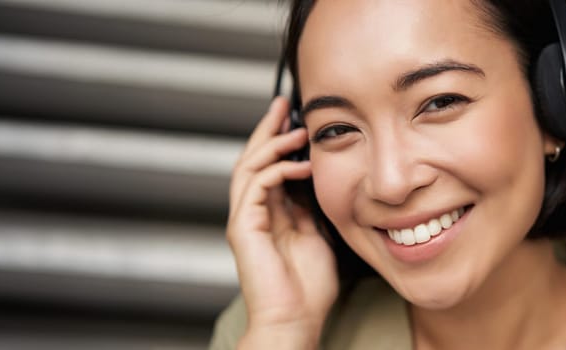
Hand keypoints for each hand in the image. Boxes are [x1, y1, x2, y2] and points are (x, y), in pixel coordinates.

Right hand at [226, 97, 337, 348]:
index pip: (269, 165)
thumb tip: (322, 179)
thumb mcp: (320, 235)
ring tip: (296, 130)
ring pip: (249, 166)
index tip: (297, 118)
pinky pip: (256, 186)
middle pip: (253, 158)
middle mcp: (252, 213)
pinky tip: (301, 164)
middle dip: (268, 129)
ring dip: (272, 143)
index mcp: (269, 214)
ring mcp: (245, 219)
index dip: (279, 140)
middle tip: (284, 105)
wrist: (295, 320)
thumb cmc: (309, 288)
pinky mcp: (244, 227)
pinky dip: (277, 169)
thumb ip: (314, 208)